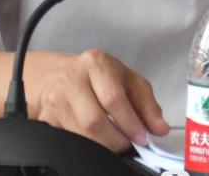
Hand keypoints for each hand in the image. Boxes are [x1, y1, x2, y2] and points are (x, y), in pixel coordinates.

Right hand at [30, 49, 169, 151]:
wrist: (56, 75)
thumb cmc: (98, 77)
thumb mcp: (127, 80)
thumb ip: (147, 103)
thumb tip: (160, 128)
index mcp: (97, 63)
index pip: (113, 98)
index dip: (130, 122)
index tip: (142, 137)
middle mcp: (74, 78)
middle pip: (94, 120)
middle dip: (116, 139)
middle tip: (128, 143)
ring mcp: (58, 99)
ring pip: (82, 134)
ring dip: (104, 145)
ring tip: (116, 142)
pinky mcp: (48, 117)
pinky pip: (71, 139)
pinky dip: (89, 145)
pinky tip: (98, 140)